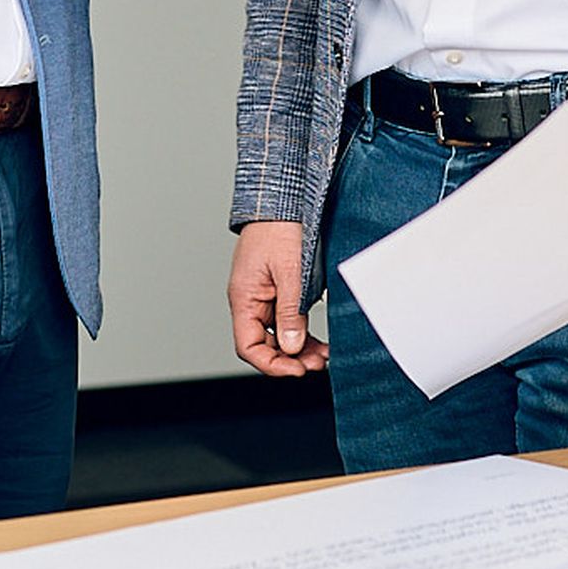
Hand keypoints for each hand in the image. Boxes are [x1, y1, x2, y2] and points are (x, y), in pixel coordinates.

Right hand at [229, 221, 326, 376]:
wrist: (283, 199)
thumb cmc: (281, 228)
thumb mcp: (291, 272)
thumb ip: (290, 311)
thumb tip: (291, 347)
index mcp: (244, 298)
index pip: (249, 346)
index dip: (272, 364)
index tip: (298, 370)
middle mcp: (250, 300)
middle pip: (265, 344)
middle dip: (290, 358)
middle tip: (318, 363)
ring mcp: (263, 295)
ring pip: (277, 334)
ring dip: (298, 348)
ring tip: (323, 355)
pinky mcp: (277, 289)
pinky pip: (285, 319)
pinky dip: (300, 331)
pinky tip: (318, 339)